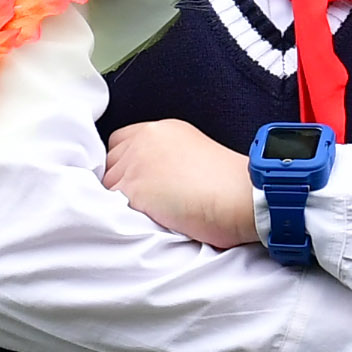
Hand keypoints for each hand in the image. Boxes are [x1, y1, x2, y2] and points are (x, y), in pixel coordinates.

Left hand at [103, 118, 261, 248]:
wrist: (244, 197)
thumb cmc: (231, 186)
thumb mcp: (196, 154)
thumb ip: (167, 159)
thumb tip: (153, 181)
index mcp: (162, 129)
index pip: (120, 142)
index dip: (125, 165)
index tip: (138, 182)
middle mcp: (145, 139)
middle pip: (110, 164)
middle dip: (121, 183)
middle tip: (145, 203)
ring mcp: (136, 163)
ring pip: (108, 187)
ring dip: (121, 202)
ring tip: (150, 215)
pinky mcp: (134, 189)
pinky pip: (112, 206)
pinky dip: (124, 216)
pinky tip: (147, 221)